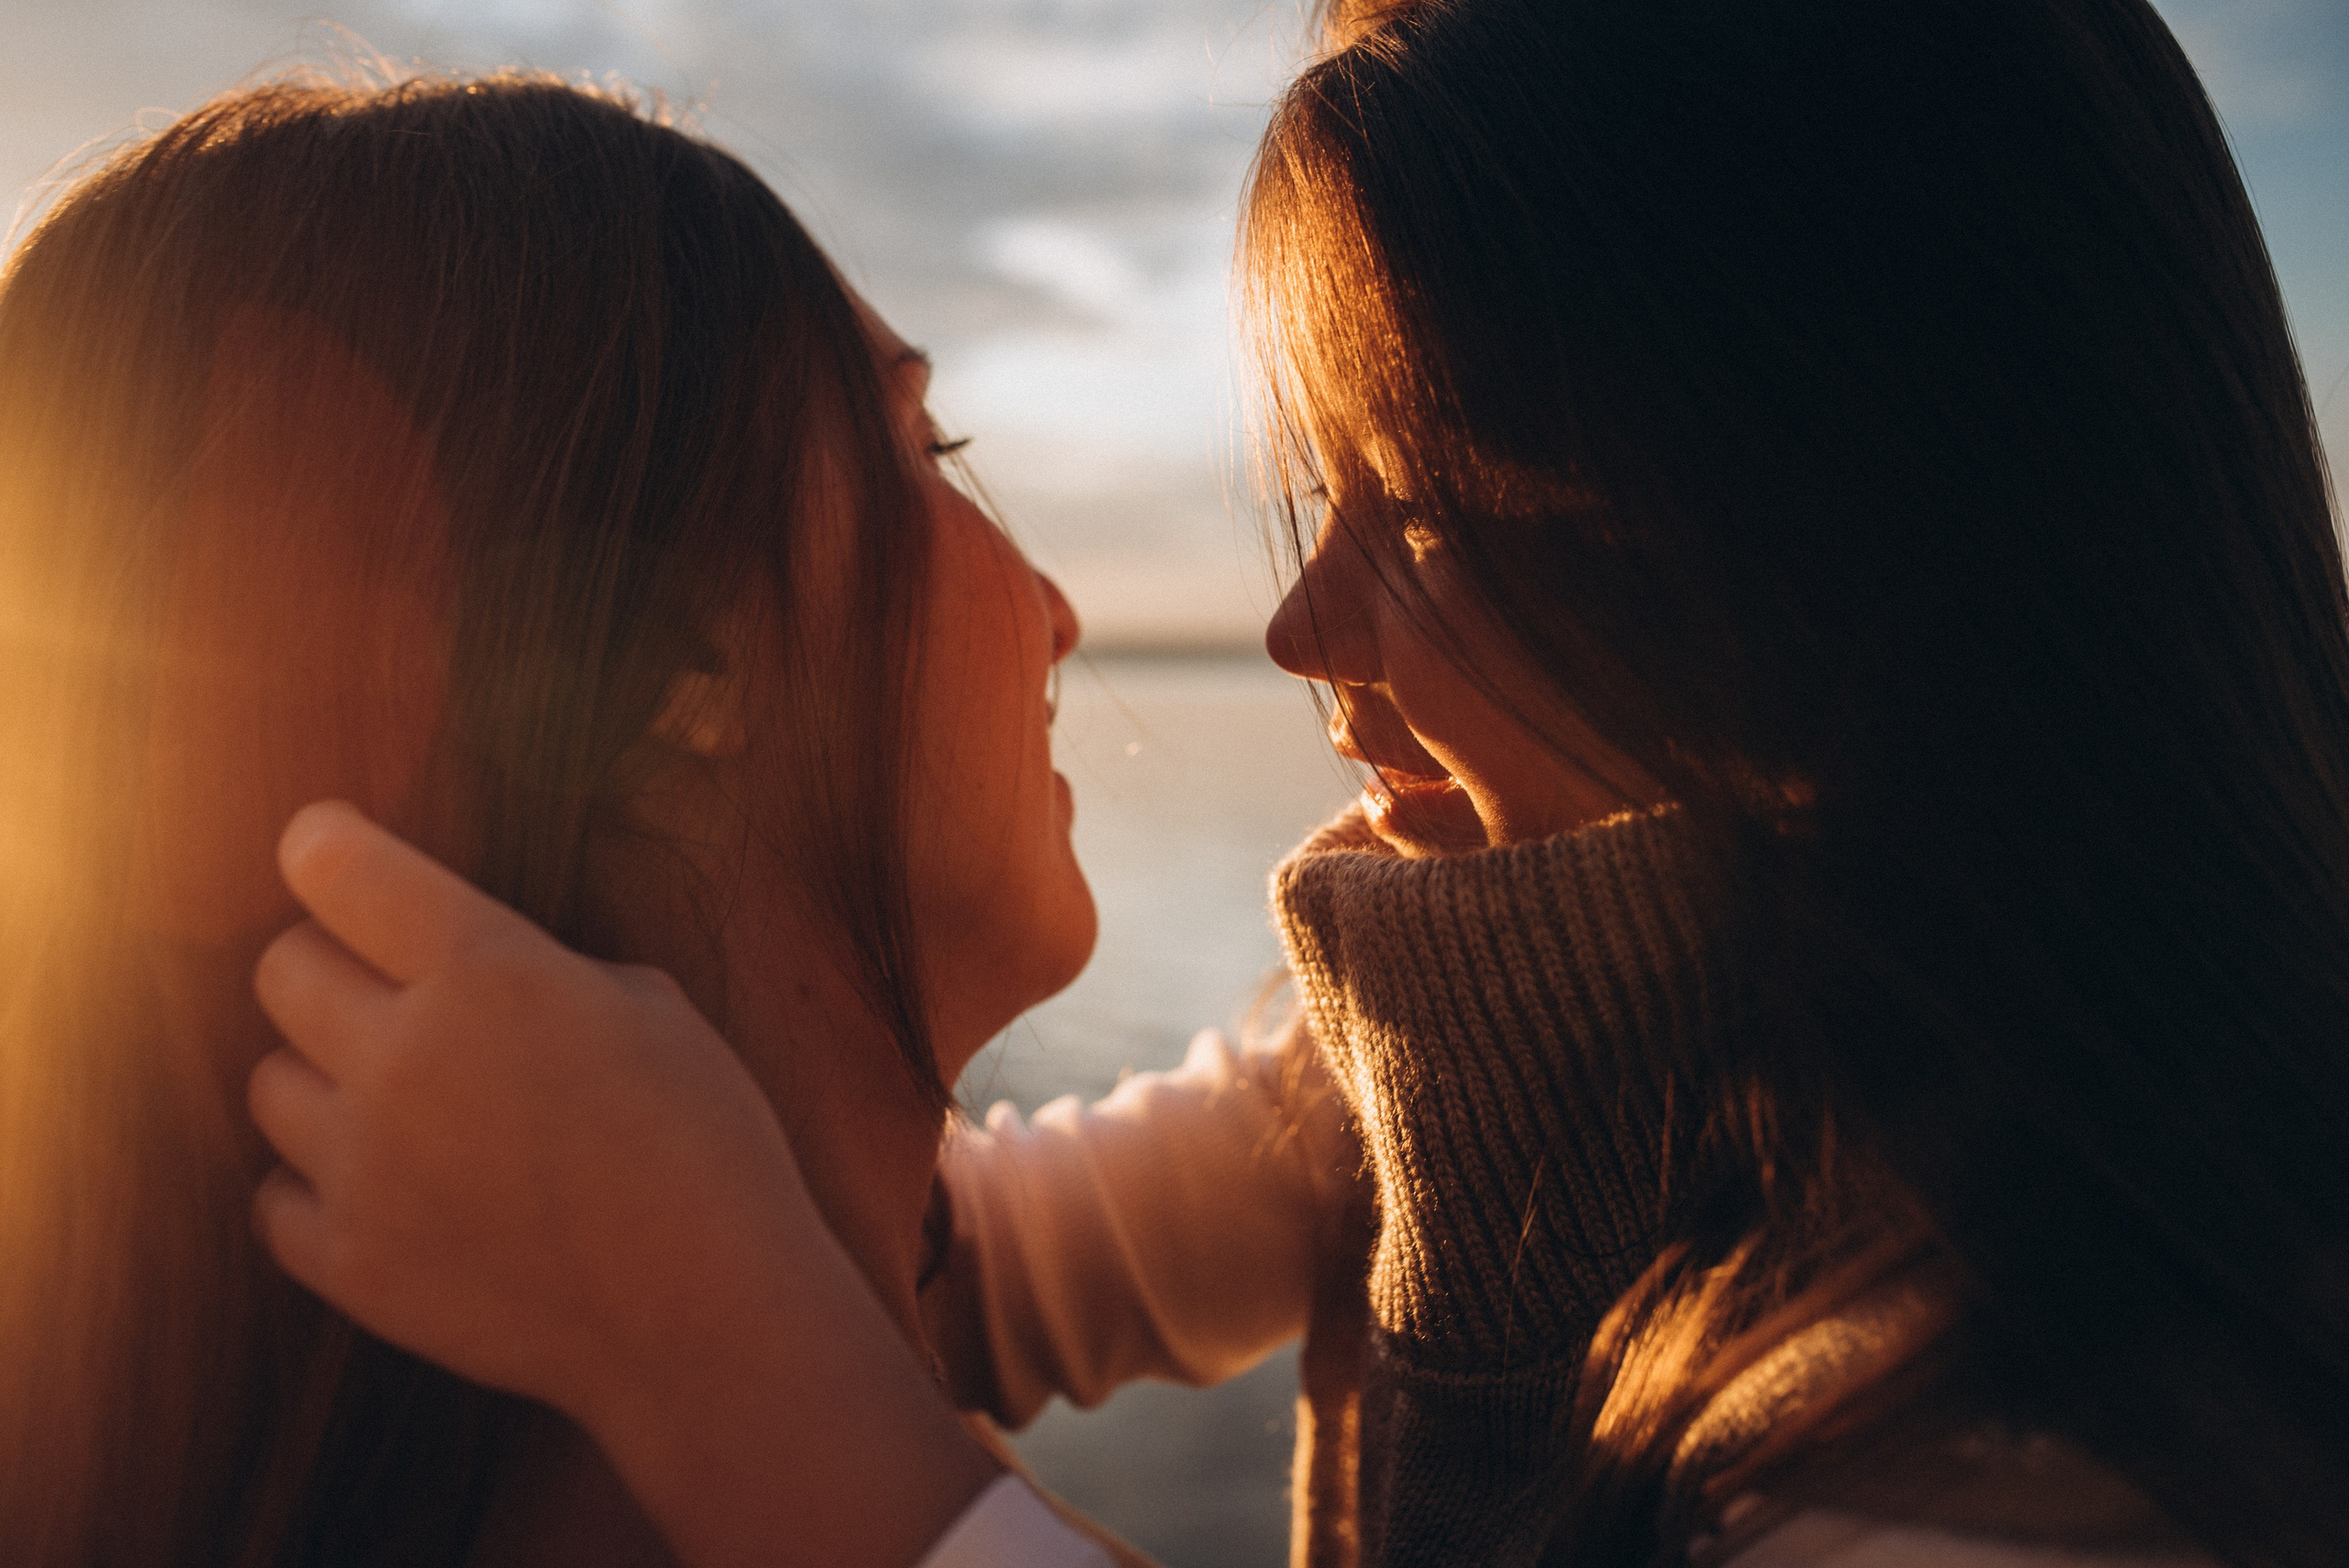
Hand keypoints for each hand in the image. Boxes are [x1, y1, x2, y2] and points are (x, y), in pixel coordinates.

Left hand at [248, 802, 997, 1567]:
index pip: (336, 867)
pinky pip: (277, 1197)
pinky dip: (322, 1185)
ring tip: (405, 1105)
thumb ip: (540, 970)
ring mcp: (365, 1168)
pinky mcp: (350, 1264)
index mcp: (489, 973)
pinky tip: (396, 1189)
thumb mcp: (654, 1010)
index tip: (334, 848)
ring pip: (267, 1083)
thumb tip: (474, 967)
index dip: (329, 846)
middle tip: (395, 993)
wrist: (710, 1317)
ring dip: (324, 1078)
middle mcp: (403, 1058)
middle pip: (281, 969)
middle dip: (332, 964)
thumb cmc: (709, 1147)